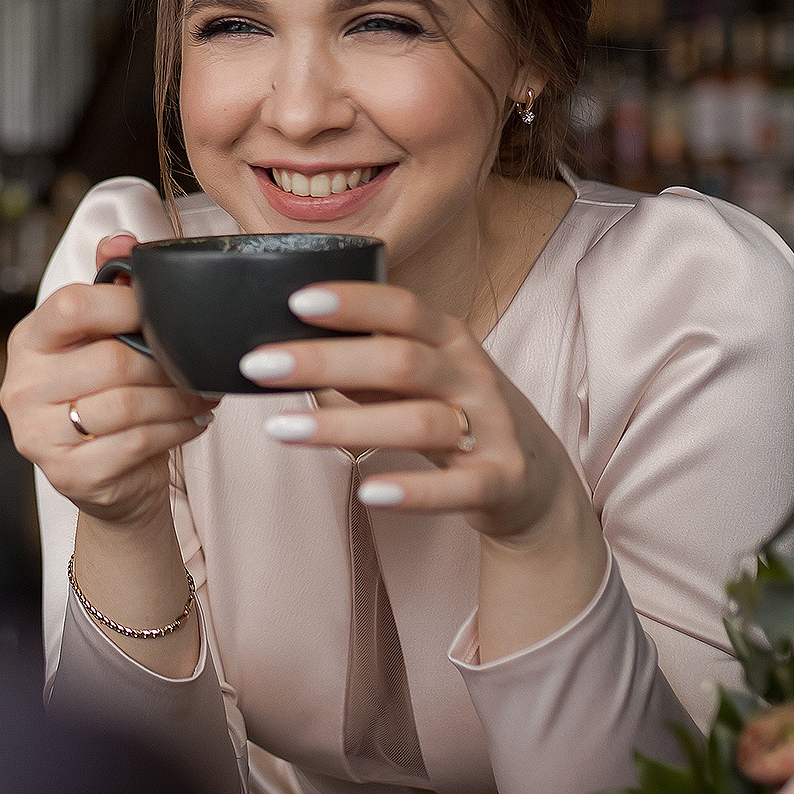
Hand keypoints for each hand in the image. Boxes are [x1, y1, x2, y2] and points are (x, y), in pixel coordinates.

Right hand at [2, 234, 214, 529]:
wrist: (108, 480)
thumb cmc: (106, 399)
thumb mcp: (101, 340)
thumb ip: (109, 287)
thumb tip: (123, 241)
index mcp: (27, 342)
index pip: (70, 306)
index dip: (125, 303)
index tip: (162, 314)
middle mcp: (22, 388)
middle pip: (110, 360)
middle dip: (166, 363)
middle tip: (197, 365)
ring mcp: (38, 435)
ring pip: (128, 404)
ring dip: (178, 398)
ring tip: (201, 393)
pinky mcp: (68, 474)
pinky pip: (137, 443)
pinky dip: (177, 429)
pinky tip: (193, 421)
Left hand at [240, 282, 580, 545]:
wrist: (536, 480)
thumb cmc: (457, 415)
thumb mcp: (417, 378)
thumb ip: (364, 361)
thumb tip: (285, 343)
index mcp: (450, 341)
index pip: (404, 308)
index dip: (354, 302)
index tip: (295, 300)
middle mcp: (472, 377)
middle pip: (400, 361)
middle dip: (325, 360)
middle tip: (258, 365)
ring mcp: (491, 429)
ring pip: (419, 422)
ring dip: (345, 426)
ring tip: (280, 430)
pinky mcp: (501, 482)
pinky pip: (457, 488)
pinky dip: (412, 492)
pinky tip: (367, 493)